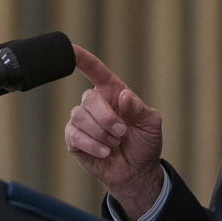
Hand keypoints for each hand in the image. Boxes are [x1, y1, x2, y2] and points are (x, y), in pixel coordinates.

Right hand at [65, 44, 163, 220]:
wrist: (136, 172)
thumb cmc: (144, 143)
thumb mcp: (150, 123)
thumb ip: (138, 108)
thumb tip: (123, 96)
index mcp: (113, 92)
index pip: (95, 70)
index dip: (83, 58)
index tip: (71, 48)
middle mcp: (96, 104)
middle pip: (89, 98)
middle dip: (107, 117)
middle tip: (122, 132)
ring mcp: (83, 121)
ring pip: (79, 116)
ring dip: (101, 134)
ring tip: (114, 143)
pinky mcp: (74, 139)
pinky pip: (74, 135)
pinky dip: (92, 145)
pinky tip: (105, 152)